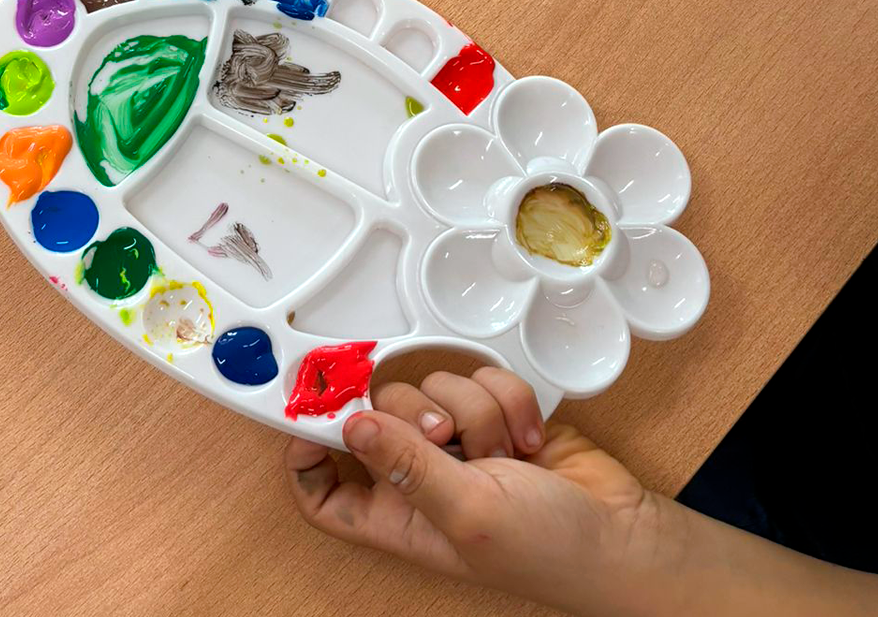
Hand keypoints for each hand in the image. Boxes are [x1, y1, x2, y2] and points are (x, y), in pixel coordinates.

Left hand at [284, 365, 655, 614]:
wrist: (621, 531)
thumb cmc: (548, 550)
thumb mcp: (467, 512)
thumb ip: (408, 466)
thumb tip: (350, 426)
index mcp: (399, 516)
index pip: (325, 492)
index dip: (306, 455)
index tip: (309, 413)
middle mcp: (421, 478)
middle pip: (379, 414)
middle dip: (417, 412)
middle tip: (447, 434)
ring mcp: (458, 444)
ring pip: (434, 386)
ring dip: (475, 410)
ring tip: (504, 451)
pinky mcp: (494, 415)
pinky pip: (478, 377)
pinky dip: (507, 399)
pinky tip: (528, 437)